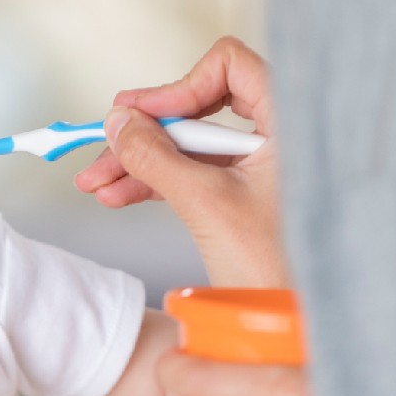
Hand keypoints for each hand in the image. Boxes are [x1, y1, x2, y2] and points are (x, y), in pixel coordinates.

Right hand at [74, 36, 285, 286]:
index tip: (138, 116)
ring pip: (190, 146)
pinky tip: (117, 195)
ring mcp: (262, 167)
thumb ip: (156, 158)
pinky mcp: (247, 195)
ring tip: (95, 182)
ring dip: (140, 162)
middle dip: (145, 132)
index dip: (179, 86)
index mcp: (289, 122)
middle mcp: (279, 136)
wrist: (301, 328)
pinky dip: (156, 183)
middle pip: (200, 108)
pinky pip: (194, 173)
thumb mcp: (207, 205)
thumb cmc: (278, 268)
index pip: (229, 66)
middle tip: (102, 146)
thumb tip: (116, 122)